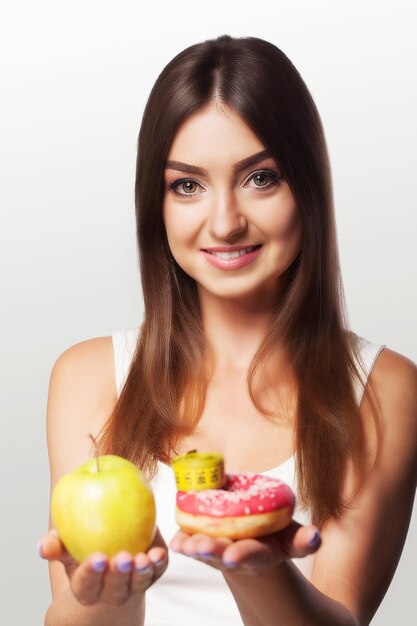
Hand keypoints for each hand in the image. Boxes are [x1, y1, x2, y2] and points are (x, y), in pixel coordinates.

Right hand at [38, 526, 167, 605]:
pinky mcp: (154, 571)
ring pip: (139, 584)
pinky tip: (158, 552)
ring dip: (142, 572)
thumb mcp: (66, 547)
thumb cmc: (83, 549)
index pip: (87, 585)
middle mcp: (112, 591)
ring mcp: (134, 584)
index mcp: (87, 588)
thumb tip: (43, 545)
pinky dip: (159, 563)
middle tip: (122, 558)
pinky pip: (158, 570)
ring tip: (142, 558)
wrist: (111, 551)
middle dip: (119, 575)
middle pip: (115, 589)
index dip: (91, 574)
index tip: (97, 559)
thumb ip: (55, 545)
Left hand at [169, 520, 320, 574]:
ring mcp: (215, 551)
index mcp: (260, 554)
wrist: (249, 537)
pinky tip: (175, 540)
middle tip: (201, 548)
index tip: (233, 557)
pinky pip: (188, 541)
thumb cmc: (273, 535)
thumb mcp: (292, 538)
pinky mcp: (199, 541)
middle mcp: (235, 555)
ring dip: (194, 547)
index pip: (252, 555)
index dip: (244, 555)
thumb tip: (316, 536)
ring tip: (185, 546)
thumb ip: (304, 540)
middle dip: (212, 551)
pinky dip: (181, 540)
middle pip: (222, 554)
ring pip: (203, 550)